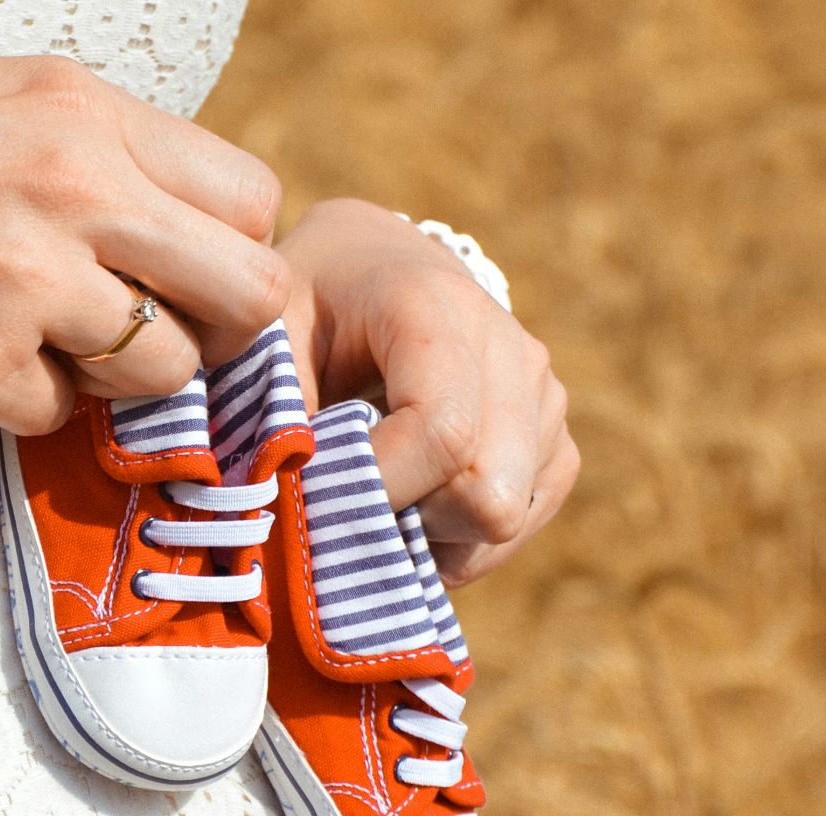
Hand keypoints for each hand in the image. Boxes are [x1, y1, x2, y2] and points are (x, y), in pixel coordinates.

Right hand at [0, 54, 288, 433]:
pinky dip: (22, 410)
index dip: (227, 252)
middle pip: (253, 293)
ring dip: (119, 384)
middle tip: (150, 342)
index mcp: (79, 110)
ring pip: (169, 372)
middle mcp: (78, 185)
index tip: (180, 278)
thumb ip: (78, 145)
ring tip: (35, 351)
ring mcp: (31, 280)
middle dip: (214, 333)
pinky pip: (61, 419)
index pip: (250, 196)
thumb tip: (159, 210)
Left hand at [278, 198, 577, 585]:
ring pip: (504, 518)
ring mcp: (545, 395)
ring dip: (431, 532)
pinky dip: (460, 538)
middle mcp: (510, 347)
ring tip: (377, 491)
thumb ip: (273, 414)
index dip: (380, 490)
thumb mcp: (269, 337)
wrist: (373, 268)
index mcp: (434, 308)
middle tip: (346, 497)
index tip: (320, 497)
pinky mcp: (557, 440)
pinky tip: (414, 501)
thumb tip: (278, 511)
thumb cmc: (309, 308)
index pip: (443, 433)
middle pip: (488, 493)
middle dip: (407, 519)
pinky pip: (519, 524)